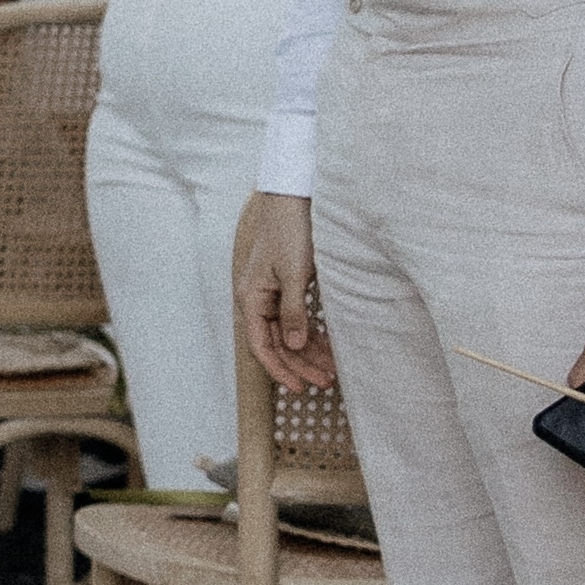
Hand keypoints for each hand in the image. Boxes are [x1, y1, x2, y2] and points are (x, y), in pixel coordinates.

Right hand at [235, 190, 326, 383]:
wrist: (294, 197)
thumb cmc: (290, 231)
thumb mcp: (295, 274)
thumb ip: (294, 311)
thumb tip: (296, 345)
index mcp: (252, 298)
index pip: (262, 346)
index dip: (281, 370)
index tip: (301, 387)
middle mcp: (258, 300)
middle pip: (277, 343)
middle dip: (301, 364)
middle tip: (327, 381)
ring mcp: (273, 294)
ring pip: (289, 333)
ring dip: (309, 351)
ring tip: (332, 367)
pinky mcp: (288, 286)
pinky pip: (296, 319)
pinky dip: (312, 333)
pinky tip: (328, 344)